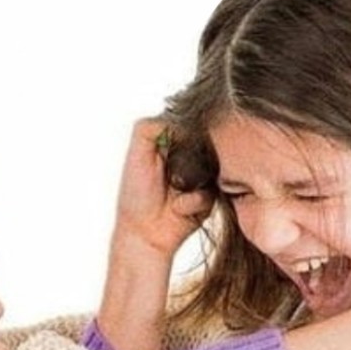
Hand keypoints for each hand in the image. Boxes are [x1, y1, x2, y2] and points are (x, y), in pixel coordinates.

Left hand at [114, 118, 212, 258]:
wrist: (145, 232)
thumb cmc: (135, 194)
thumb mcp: (136, 154)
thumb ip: (151, 128)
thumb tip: (181, 117)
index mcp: (174, 141)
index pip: (194, 123)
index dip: (187, 134)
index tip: (171, 152)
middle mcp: (193, 154)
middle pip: (209, 144)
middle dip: (188, 162)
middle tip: (168, 179)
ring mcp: (206, 173)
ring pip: (215, 167)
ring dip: (190, 183)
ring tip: (172, 194)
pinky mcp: (213, 194)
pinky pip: (211, 192)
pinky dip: (191, 201)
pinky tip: (178, 208)